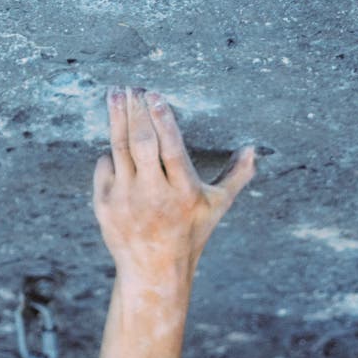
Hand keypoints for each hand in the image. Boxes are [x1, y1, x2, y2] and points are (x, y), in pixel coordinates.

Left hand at [93, 86, 257, 277]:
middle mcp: (154, 195)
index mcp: (184, 192)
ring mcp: (125, 200)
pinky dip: (111, 151)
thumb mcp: (217, 207)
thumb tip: (253, 149)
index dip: (162, 120)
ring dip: (116, 118)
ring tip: (115, 94)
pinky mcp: (104, 205)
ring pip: (119, 149)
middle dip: (135, 112)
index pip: (171, 149)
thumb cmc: (190, 233)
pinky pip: (104, 166)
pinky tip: (116, 137)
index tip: (154, 96)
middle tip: (131, 87)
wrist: (154, 270)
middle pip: (142, 144)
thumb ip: (236, 176)